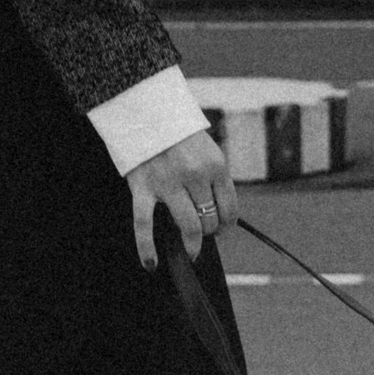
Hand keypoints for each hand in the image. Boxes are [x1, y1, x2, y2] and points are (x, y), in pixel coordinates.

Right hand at [125, 124, 234, 271]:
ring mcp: (168, 183)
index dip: (227, 224)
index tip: (222, 229)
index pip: (230, 208)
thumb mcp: (207, 149)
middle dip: (209, 231)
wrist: (145, 110)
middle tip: (203, 232)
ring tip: (191, 250)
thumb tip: (218, 214)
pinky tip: (151, 263)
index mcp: (215, 165)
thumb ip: (213, 178)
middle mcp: (195, 175)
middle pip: (210, 220)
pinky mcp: (143, 187)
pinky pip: (144, 225)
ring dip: (192, 243)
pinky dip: (147, 248)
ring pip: (189, 226)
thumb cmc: (178, 134)